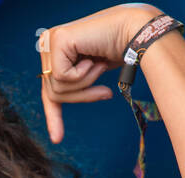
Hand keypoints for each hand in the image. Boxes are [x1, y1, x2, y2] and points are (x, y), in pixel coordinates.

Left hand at [38, 4, 161, 143]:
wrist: (135, 31)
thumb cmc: (120, 49)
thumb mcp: (92, 73)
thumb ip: (76, 83)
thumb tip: (59, 98)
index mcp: (56, 52)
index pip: (50, 90)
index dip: (54, 115)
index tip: (57, 140)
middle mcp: (49, 44)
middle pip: (53, 93)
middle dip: (81, 96)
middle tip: (105, 92)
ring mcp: (50, 41)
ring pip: (56, 88)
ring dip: (85, 83)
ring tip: (99, 66)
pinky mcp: (57, 41)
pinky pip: (62, 77)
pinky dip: (82, 74)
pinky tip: (92, 60)